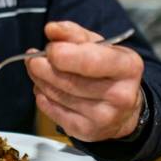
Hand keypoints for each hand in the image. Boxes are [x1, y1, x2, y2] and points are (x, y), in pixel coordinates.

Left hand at [25, 21, 143, 141]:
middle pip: (69, 81)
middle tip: (32, 58)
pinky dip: (42, 96)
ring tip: (37, 70)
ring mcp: (104, 117)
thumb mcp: (96, 44)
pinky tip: (44, 88)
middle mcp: (121, 95)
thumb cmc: (105, 69)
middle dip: (43, 66)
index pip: (90, 61)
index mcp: (128, 66)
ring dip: (40, 79)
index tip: (49, 48)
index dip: (63, 54)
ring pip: (58, 95)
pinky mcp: (87, 132)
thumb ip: (72, 34)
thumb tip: (51, 29)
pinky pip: (52, 111)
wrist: (123, 108)